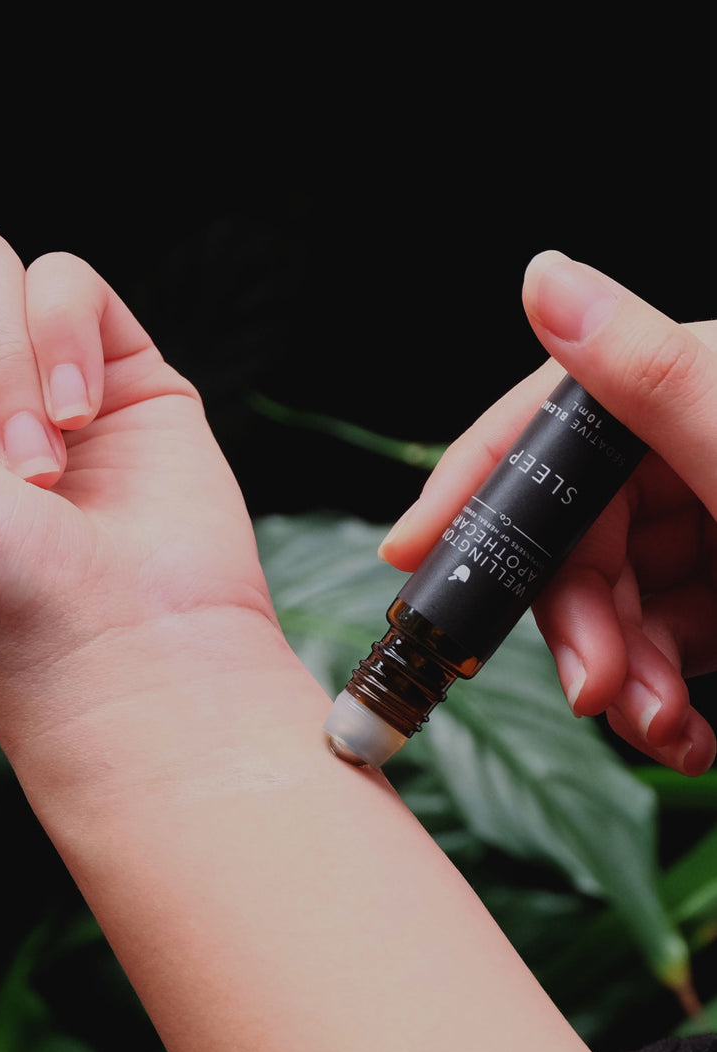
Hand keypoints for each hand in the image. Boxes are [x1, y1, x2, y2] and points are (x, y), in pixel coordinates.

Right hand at [381, 250, 716, 775]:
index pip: (546, 431)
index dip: (472, 489)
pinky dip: (662, 692)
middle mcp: (697, 451)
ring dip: (622, 676)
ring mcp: (716, 527)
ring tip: (662, 730)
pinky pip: (663, 641)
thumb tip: (542, 274)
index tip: (410, 554)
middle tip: (595, 694)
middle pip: (577, 535)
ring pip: (613, 601)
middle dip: (577, 624)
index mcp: (693, 392)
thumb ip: (644, 369)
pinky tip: (686, 731)